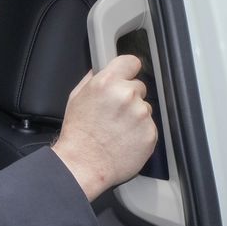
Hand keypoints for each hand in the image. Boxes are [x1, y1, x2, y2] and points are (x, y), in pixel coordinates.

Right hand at [51, 55, 157, 200]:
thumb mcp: (76, 98)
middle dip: (128, 97)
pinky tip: (123, 139)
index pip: (131, 61)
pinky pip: (149, 127)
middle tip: (113, 113)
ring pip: (144, 108)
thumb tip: (101, 71)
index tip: (126, 76)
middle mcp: (126, 95)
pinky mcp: (150, 132)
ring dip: (135, 116)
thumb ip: (92, 80)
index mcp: (106, 83)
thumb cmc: (78, 134)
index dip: (127, 70)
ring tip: (116, 129)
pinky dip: (139, 132)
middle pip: (138, 86)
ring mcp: (141, 114)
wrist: (84, 163)